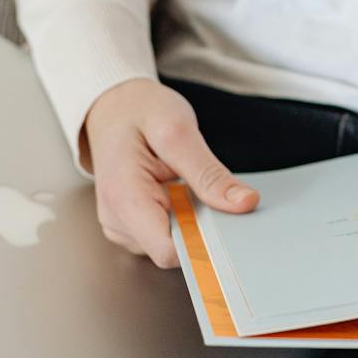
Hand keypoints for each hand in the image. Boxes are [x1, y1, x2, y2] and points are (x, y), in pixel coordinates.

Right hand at [82, 78, 257, 267]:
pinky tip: (177, 193)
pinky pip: (165, 238)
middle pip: (174, 251)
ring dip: (190, 222)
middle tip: (204, 189)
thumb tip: (244, 203)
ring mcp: (120, 227)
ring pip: (173, 247)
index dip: (203, 242)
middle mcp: (116, 220)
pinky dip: (181, 220)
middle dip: (200, 227)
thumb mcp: (178, 130)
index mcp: (124, 198)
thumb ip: (209, 173)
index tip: (226, 220)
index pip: (170, 251)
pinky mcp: (129, 228)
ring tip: (183, 184)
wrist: (112, 106)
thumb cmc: (139, 112)